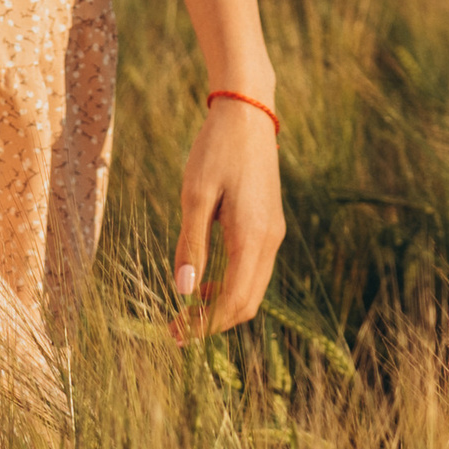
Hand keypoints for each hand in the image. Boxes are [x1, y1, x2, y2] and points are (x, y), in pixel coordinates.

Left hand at [170, 97, 284, 336]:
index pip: (233, 301)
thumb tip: (184, 290)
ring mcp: (273, 233)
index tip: (174, 335)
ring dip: (222, 306)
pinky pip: (253, 269)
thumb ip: (191, 243)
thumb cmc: (215, 150)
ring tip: (186, 310)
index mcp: (252, 237)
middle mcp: (270, 240)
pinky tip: (204, 281)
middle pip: (247, 303)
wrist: (247, 114)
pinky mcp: (269, 224)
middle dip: (214, 322)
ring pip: (253, 289)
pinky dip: (231, 285)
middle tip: (176, 329)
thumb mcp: (194, 195)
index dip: (205, 325)